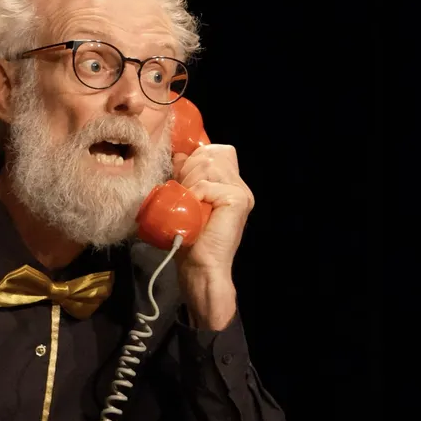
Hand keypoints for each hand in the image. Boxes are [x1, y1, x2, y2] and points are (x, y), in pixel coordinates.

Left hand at [171, 143, 253, 328]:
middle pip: (210, 155)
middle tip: (184, 197)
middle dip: (189, 171)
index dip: (195, 159)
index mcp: (229, 185)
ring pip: (208, 166)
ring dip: (189, 184)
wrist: (200, 269)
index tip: (181, 177)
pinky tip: (192, 213)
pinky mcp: (238, 199)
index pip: (215, 151)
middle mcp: (239, 186)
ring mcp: (241, 192)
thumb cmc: (190, 240)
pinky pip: (206, 185)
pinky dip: (192, 197)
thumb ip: (186, 178)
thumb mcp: (185, 201)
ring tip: (188, 206)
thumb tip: (179, 154)